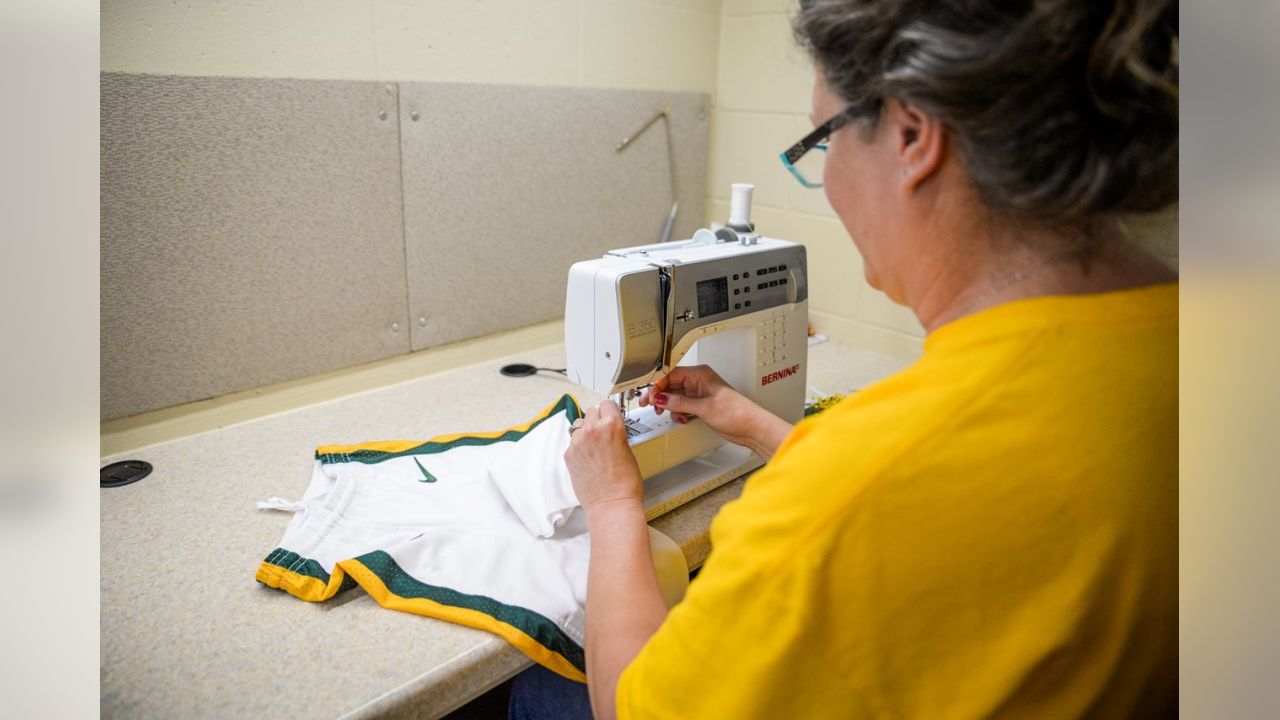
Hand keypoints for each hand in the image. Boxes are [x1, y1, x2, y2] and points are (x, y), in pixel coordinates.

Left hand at [565, 400, 643, 511]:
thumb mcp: (628, 448)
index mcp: (611, 425)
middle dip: (598, 420)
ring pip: (580, 425)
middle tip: (604, 434)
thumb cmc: (625, 483)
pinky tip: (589, 460)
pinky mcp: (568, 454)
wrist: (611, 504)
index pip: (607, 403)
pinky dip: (580, 447)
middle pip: (592, 411)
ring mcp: (577, 442)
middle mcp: (592, 430)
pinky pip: (573, 442)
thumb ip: (615, 433)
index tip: (610, 415)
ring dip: (587, 432)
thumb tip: (609, 429)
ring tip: (596, 449)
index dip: (610, 411)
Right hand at [639, 365, 791, 459]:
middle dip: (660, 396)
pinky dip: (678, 412)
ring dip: (669, 406)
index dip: (657, 384)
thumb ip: (680, 403)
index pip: (671, 374)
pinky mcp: (700, 405)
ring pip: (674, 396)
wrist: (751, 427)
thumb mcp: (704, 407)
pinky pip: (681, 405)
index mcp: (700, 374)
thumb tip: (661, 399)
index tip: (650, 395)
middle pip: (670, 384)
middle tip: (649, 405)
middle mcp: (699, 382)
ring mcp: (699, 394)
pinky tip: (681, 418)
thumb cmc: (737, 412)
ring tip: (667, 413)